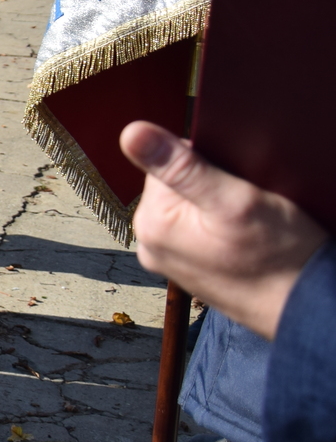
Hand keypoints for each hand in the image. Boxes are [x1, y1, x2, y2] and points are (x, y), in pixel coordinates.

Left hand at [120, 120, 328, 337]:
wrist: (308, 308)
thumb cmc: (280, 259)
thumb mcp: (234, 201)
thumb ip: (180, 167)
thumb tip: (131, 133)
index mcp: (151, 224)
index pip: (165, 162)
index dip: (205, 162)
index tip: (233, 182)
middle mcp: (151, 244)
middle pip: (176, 184)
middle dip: (211, 184)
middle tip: (244, 205)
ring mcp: (170, 259)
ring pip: (190, 205)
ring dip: (218, 205)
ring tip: (247, 224)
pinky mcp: (190, 268)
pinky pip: (200, 228)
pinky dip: (221, 225)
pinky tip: (244, 237)